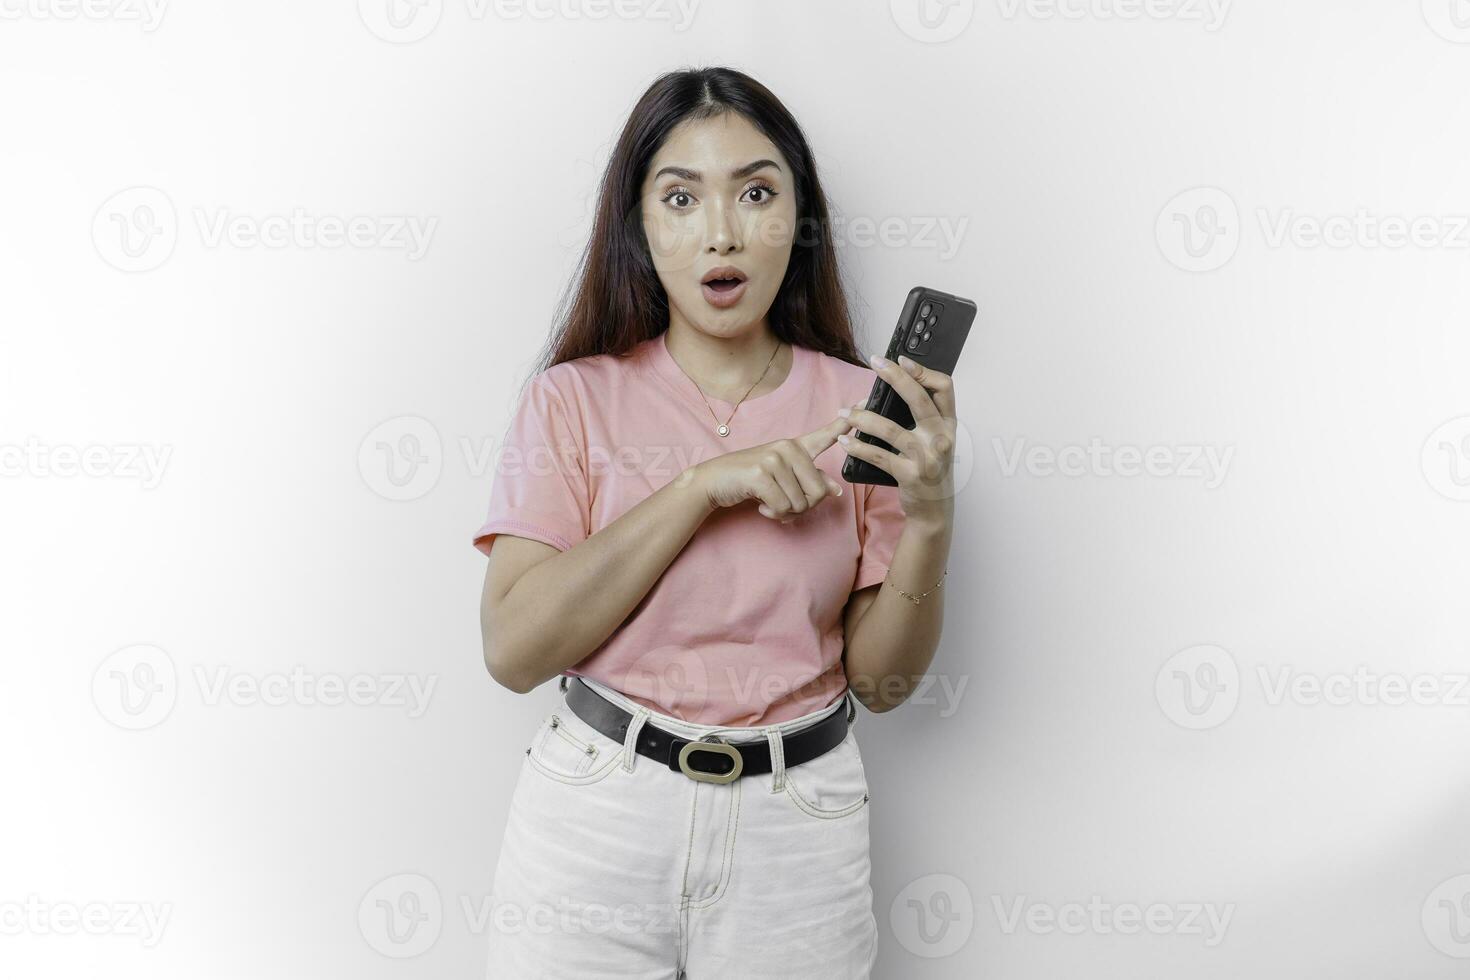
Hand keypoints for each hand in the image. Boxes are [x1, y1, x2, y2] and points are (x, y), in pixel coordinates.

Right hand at [690, 415, 851, 523]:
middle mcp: (788, 447)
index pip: (827, 433)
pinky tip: (759, 503)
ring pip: (801, 504)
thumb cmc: (750, 481)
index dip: (848, 421)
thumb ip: (808, 481)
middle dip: (804, 507)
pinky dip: (772, 514)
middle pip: (820, 491)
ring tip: (769, 501)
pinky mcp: (761, 473)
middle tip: (783, 503)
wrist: (713, 481)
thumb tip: (836, 490)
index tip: (865, 401)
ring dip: (785, 513)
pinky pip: (783, 508)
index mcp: (796, 446)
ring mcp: (774, 458)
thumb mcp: (782, 478)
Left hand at [837, 354, 956, 526]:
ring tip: (845, 412)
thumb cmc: (930, 470)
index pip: (944, 387)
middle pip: (918, 398)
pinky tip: (846, 441)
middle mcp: (941, 438)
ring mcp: (927, 457)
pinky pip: (878, 456)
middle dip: (895, 377)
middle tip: (875, 363)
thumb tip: (893, 388)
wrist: (934, 510)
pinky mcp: (910, 475)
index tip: (902, 360)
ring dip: (863, 417)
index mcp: (948, 425)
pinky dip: (858, 447)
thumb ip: (923, 418)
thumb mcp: (935, 441)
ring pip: (890, 428)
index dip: (924, 371)